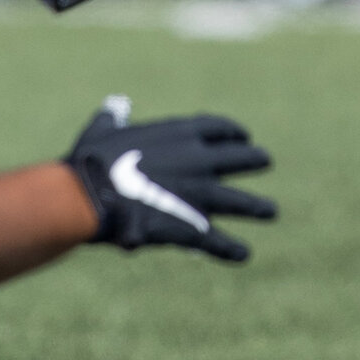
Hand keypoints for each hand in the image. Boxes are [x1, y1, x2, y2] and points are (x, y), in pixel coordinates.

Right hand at [67, 97, 275, 262]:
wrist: (89, 196)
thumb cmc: (91, 161)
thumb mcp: (102, 131)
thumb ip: (114, 117)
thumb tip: (117, 104)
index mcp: (181, 134)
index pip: (218, 128)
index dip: (233, 132)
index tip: (243, 136)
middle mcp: (200, 161)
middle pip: (240, 158)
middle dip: (255, 160)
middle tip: (265, 161)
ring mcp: (201, 195)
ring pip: (240, 202)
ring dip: (257, 207)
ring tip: (270, 211)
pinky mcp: (193, 228)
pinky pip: (219, 242)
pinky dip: (231, 250)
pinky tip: (243, 254)